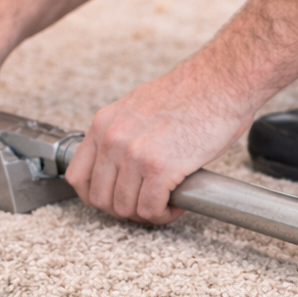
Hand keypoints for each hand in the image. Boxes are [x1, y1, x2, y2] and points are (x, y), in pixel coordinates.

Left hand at [65, 61, 254, 224]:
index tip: (113, 198)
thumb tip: (118, 164)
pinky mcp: (160, 168)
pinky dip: (163, 214)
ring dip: (146, 213)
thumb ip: (122, 134)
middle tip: (145, 204)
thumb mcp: (138, 108)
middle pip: (100, 198)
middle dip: (123, 209)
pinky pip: (150, 209)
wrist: (220, 82)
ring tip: (165, 202)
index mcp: (104, 123)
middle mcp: (113, 139)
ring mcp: (134, 154)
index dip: (95, 195)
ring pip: (125, 208)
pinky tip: (176, 204)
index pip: (77, 175)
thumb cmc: (190, 93)